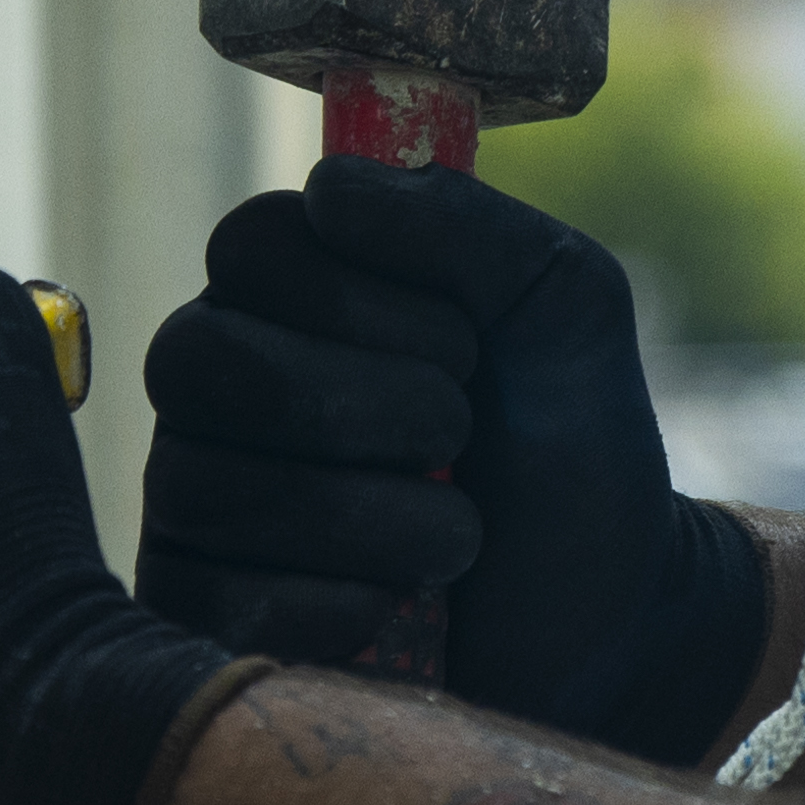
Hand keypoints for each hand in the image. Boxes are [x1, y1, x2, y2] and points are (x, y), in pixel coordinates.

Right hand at [138, 160, 766, 767]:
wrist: (609, 618)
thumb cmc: (572, 448)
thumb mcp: (562, 308)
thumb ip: (468, 227)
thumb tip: (330, 187)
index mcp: (292, 292)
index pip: (248, 246)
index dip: (355, 297)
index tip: (465, 346)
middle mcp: (219, 387)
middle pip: (196, 359)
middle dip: (355, 402)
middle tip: (458, 435)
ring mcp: (195, 502)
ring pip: (205, 486)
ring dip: (370, 515)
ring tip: (459, 534)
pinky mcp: (198, 617)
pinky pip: (214, 603)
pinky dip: (333, 608)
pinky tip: (397, 606)